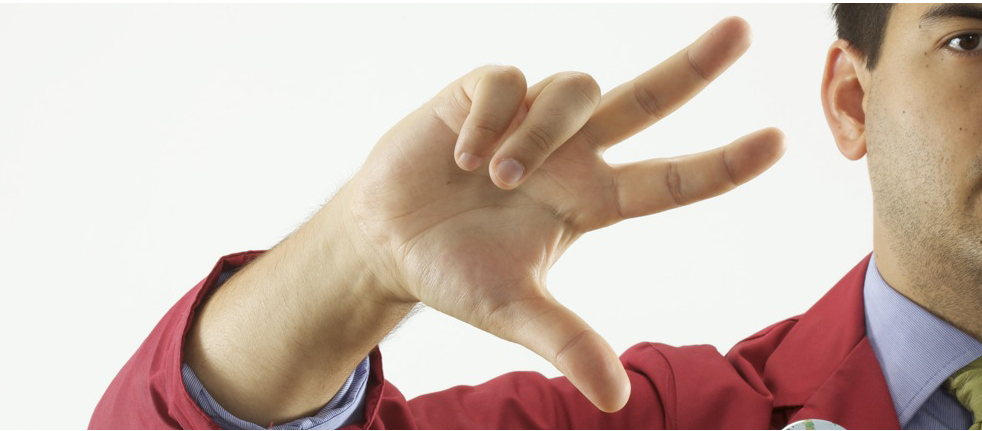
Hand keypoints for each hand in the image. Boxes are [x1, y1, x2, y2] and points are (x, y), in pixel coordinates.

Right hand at [341, 16, 784, 412]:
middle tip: (742, 32)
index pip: (668, 181)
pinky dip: (490, 119)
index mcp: (589, 201)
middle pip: (645, 100)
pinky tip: (460, 155)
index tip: (777, 142)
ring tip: (495, 175)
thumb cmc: (455, 273)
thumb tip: (617, 400)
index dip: (721, 165)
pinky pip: (508, 81)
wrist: (385, 240)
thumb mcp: (512, 310)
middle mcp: (571, 153)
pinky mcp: (482, 93)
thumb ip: (565, 341)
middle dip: (693, 67)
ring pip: (572, 91)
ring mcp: (529, 118)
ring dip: (540, 134)